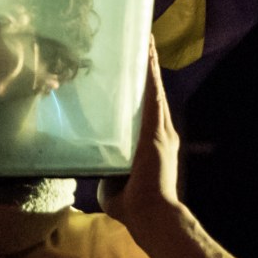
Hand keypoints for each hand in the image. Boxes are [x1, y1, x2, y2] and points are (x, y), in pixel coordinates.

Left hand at [100, 35, 185, 239]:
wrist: (151, 214)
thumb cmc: (134, 206)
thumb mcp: (114, 184)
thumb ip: (108, 171)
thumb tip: (95, 165)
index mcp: (153, 147)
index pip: (148, 112)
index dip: (146, 92)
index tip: (141, 73)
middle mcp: (162, 134)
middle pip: (154, 95)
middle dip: (150, 71)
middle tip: (145, 46)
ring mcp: (161, 131)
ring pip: (155, 90)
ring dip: (150, 66)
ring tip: (147, 42)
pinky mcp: (156, 131)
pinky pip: (153, 96)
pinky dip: (151, 75)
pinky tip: (148, 55)